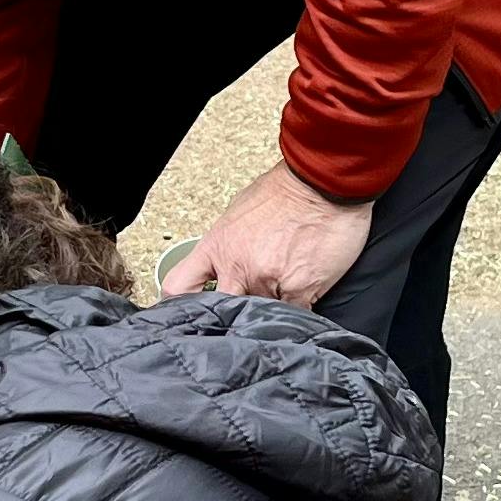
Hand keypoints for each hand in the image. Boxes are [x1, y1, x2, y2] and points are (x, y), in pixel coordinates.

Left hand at [162, 160, 372, 306]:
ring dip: (270, 309)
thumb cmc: (285, 193)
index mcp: (217, 247)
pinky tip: (304, 294)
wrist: (322, 184)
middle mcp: (237, 267)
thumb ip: (227, 245)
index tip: (189, 311)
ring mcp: (266, 280)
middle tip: (247, 305)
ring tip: (285, 286)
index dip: (179, 304)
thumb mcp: (237, 213)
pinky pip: (293, 316)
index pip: (178, 287)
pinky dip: (298, 312)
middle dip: (231, 314)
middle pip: (220, 310)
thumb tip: (224, 265)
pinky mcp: (298, 290)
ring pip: (259, 315)